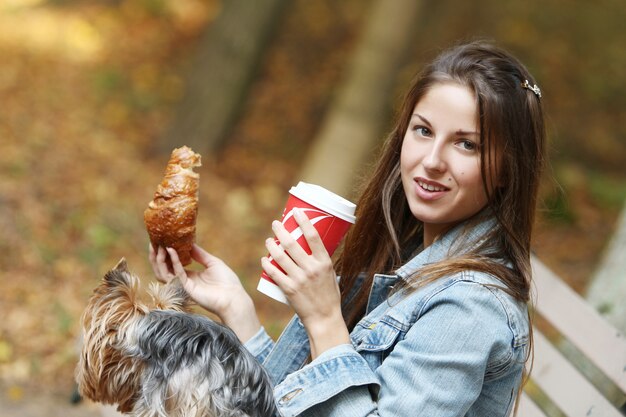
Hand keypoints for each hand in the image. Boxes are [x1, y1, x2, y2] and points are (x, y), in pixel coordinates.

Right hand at [149, 243, 260, 341]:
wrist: (234, 297)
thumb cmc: (227, 281)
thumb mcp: (212, 262)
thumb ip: (200, 254)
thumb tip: (189, 243)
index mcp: (190, 276)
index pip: (172, 265)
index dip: (165, 254)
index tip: (162, 241)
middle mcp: (184, 281)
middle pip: (163, 270)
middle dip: (156, 257)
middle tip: (153, 243)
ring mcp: (184, 285)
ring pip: (164, 273)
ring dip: (160, 260)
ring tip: (159, 246)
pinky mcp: (187, 288)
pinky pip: (176, 273)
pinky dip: (173, 261)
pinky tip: (171, 250)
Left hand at [261, 208, 349, 357]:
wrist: (324, 317)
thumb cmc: (329, 294)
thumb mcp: (330, 273)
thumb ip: (320, 260)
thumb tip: (309, 245)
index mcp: (324, 262)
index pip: (313, 236)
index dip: (303, 221)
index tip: (296, 211)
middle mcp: (312, 269)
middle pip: (293, 243)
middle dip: (281, 230)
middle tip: (275, 223)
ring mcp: (299, 279)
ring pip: (280, 256)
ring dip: (271, 245)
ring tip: (269, 240)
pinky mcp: (289, 289)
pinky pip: (274, 273)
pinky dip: (267, 264)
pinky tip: (264, 258)